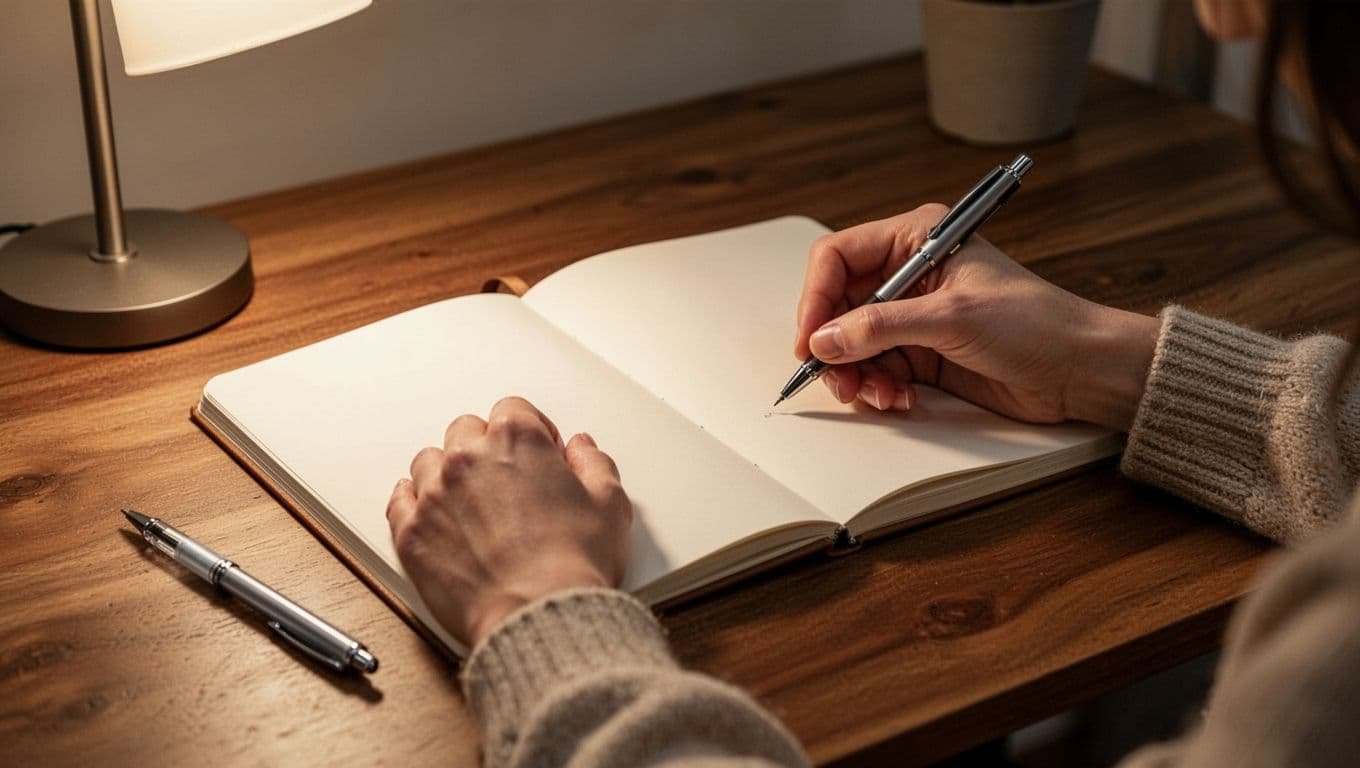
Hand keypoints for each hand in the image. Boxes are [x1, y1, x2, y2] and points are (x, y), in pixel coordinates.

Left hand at [386, 396, 630, 647]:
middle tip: (507, 479)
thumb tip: (582, 450)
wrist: (537, 616)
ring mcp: (434, 494)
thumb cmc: (573, 566)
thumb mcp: (610, 505)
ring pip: (429, 461)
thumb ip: (594, 464)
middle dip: (487, 448)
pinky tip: (431, 512)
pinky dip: (414, 502)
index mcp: (517, 440)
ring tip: (471, 502)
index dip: (532, 430)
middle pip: (467, 430)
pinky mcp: (412, 533)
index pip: (513, 409)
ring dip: (448, 474)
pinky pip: (400, 500)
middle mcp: (468, 458)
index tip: (539, 451)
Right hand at [795, 205, 1158, 429]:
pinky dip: (877, 388)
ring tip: (878, 395)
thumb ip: (881, 327)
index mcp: (917, 240)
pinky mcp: (922, 354)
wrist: (1080, 368)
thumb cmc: (1036, 323)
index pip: (839, 258)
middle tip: (838, 379)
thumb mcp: (951, 318)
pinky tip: (899, 398)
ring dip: (855, 374)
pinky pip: (875, 369)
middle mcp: (909, 275)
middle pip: (838, 306)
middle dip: (834, 346)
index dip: (816, 297)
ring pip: (852, 344)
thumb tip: (824, 339)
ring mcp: (913, 317)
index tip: (811, 339)